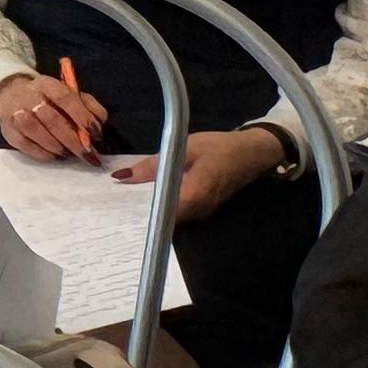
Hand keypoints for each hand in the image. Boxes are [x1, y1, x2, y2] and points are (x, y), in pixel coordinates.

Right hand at [0, 72, 109, 166]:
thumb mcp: (70, 94)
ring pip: (35, 131)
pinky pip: (26, 145)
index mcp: (47, 84)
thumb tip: (99, 123)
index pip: (64, 98)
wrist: (11, 97)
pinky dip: (44, 154)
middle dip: (72, 139)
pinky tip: (55, 156)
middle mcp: (28, 96)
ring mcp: (15, 114)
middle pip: (50, 118)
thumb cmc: (48, 99)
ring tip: (70, 154)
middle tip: (87, 153)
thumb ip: (89, 106)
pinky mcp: (9, 132)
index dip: (82, 116)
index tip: (96, 134)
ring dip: (57, 146)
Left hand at [109, 125, 284, 224]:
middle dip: (143, 213)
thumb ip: (153, 165)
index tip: (120, 211)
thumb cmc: (218, 148)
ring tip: (125, 202)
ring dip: (153, 210)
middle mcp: (199, 211)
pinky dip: (166, 206)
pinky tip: (150, 196)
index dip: (141, 215)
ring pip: (173, 218)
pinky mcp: (205, 209)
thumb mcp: (183, 148)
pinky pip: (181, 213)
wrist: (252, 153)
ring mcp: (204, 213)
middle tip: (115, 206)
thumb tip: (123, 177)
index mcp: (194, 195)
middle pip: (166, 220)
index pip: (163, 215)